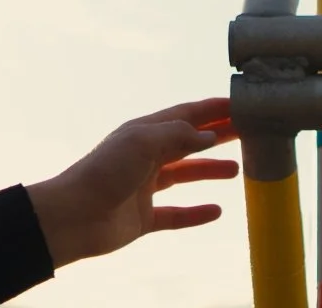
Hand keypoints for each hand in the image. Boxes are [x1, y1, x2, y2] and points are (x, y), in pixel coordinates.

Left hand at [24, 97, 237, 268]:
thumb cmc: (104, 171)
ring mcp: (144, 187)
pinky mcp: (144, 217)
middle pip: (188, 142)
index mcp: (144, 132)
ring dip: (209, 170)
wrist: (73, 217)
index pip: (185, 115)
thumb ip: (177, 135)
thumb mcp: (142, 142)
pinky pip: (176, 214)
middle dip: (217, 135)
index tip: (240, 104)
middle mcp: (145, 157)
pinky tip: (216, 211)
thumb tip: (208, 134)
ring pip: (184, 175)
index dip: (212, 109)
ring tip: (237, 170)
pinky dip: (196, 212)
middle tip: (248, 132)